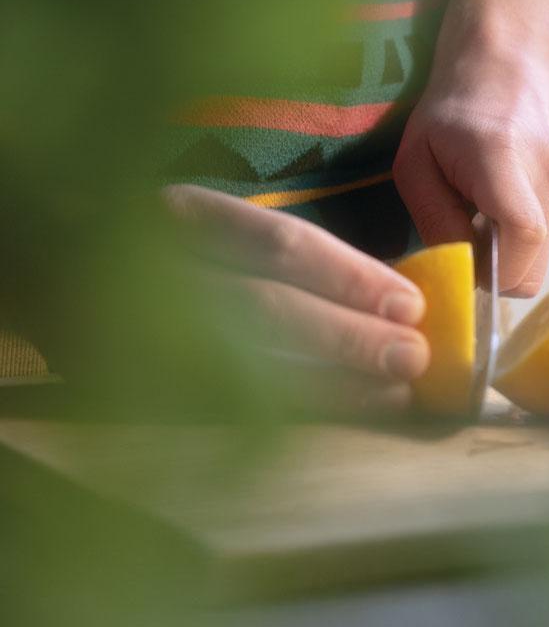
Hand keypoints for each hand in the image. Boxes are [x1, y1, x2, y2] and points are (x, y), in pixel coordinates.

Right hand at [163, 185, 429, 412]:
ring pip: (246, 364)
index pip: (278, 243)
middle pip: (267, 307)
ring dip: (332, 381)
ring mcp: (142, 329)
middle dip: (348, 336)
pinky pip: (227, 404)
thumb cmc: (167, 254)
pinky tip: (346, 411)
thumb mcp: (215, 234)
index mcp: (183, 215)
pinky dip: (294, 409)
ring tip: (394, 392)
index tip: (410, 304)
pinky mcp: (138, 383)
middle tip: (413, 356)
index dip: (351, 276)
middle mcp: (158, 267)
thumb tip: (392, 302)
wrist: (57, 278)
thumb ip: (286, 262)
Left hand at [393, 0, 548, 296]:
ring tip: (489, 203)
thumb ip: (436, 224)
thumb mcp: (417, 164)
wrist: (511, 59)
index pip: (520, 253)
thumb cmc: (452, 111)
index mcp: (506, 164)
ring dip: (510, 247)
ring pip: (540, 257)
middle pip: (532, 272)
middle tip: (468, 239)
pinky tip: (512, 193)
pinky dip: (526, 231)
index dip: (491, 278)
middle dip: (497, 272)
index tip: (463, 267)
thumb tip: (460, 274)